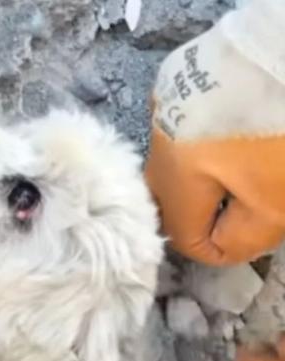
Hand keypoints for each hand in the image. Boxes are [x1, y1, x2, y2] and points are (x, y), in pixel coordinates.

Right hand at [144, 0, 284, 264]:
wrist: (281, 49)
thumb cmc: (276, 133)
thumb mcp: (274, 201)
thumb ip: (240, 240)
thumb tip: (218, 247)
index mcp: (170, 178)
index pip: (185, 239)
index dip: (221, 247)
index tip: (255, 232)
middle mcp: (153, 147)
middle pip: (176, 201)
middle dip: (212, 210)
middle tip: (253, 200)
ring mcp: (162, 111)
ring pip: (177, 165)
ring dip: (207, 175)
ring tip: (247, 164)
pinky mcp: (179, 84)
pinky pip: (184, 131)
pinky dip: (205, 140)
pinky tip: (236, 129)